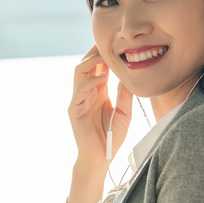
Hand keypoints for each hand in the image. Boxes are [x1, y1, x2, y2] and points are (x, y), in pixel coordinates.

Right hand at [67, 46, 133, 202]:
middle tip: (109, 43)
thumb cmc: (111, 137)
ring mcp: (78, 100)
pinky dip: (89, 81)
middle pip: (86, 64)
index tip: (117, 44)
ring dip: (90, 61)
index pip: (98, 66)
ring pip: (79, 72)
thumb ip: (125, 95)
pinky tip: (102, 77)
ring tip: (104, 55)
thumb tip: (129, 75)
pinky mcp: (73, 110)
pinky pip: (78, 90)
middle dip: (95, 52)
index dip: (104, 54)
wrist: (100, 158)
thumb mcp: (124, 113)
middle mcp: (86, 93)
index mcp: (98, 91)